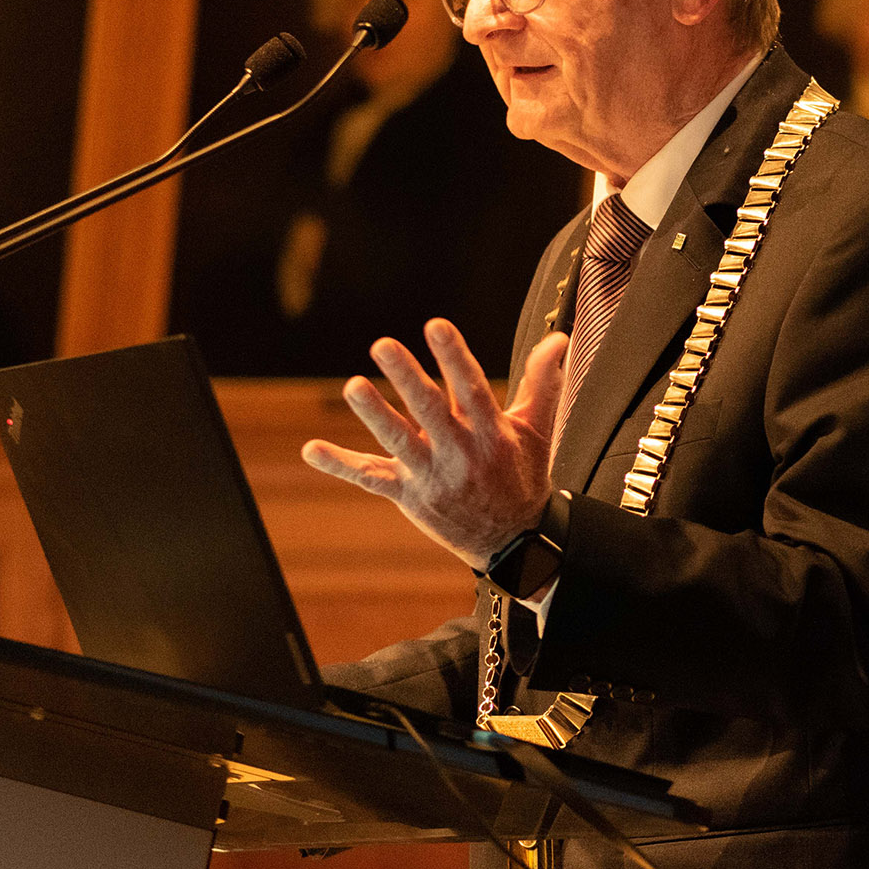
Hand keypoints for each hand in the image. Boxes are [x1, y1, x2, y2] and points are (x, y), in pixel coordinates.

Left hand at [302, 321, 568, 568]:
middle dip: (407, 377)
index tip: (434, 325)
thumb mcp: (536, 431)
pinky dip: (340, 464)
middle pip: (429, 410)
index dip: (453, 357)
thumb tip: (557, 339)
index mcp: (491, 434)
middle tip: (382, 345)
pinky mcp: (408, 497)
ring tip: (352, 385)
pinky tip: (311, 449)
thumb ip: (542, 383)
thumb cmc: (522, 476)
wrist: (514, 544)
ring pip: (398, 442)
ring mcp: (431, 477)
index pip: (470, 388)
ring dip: (374, 414)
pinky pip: (371, 479)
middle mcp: (459, 454)